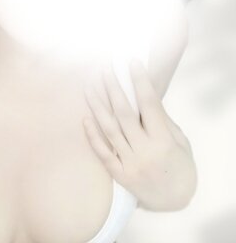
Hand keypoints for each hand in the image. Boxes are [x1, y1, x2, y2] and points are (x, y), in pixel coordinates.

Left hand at [82, 59, 196, 210]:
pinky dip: (92, 135)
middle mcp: (145, 151)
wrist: (176, 201)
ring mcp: (130, 164)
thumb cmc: (180, 165)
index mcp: (164, 141)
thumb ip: (162, 120)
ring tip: (89, 85)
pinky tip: (84, 117)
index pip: (149, 104)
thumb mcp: (179, 141)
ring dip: (97, 105)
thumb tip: (143, 94)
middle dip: (112, 87)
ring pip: (108, 129)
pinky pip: (101, 152)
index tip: (132, 62)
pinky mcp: (119, 174)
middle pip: (123, 113)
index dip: (139, 81)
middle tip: (104, 69)